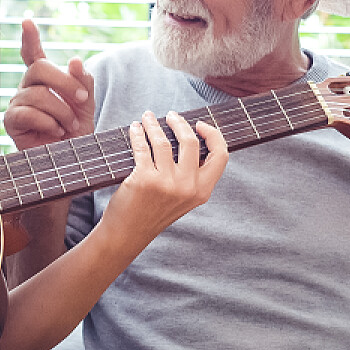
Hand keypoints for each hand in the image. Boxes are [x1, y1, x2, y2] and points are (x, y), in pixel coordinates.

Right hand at [4, 17, 94, 151]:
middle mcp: (28, 88)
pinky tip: (56, 132)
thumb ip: (84, 83)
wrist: (69, 163)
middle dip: (65, 83)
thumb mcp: (86, 106)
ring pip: (37, 94)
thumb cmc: (76, 134)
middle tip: (83, 102)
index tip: (28, 21)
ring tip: (70, 126)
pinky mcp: (12, 122)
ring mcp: (17, 104)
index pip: (33, 54)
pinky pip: (28, 112)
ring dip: (61, 111)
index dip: (30, 38)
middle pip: (39, 68)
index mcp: (44, 80)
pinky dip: (48, 122)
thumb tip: (75, 60)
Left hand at [100, 110, 227, 253]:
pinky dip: (137, 134)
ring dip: (153, 124)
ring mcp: (166, 183)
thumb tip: (189, 137)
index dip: (213, 135)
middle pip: (191, 142)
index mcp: (202, 191)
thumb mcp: (183, 198)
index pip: (221, 156)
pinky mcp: (144, 179)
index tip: (199, 125)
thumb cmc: (154, 212)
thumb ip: (192, 175)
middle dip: (179, 123)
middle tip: (170, 116)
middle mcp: (187, 187)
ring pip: (163, 141)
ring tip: (147, 118)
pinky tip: (135, 128)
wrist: (128, 233)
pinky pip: (142, 147)